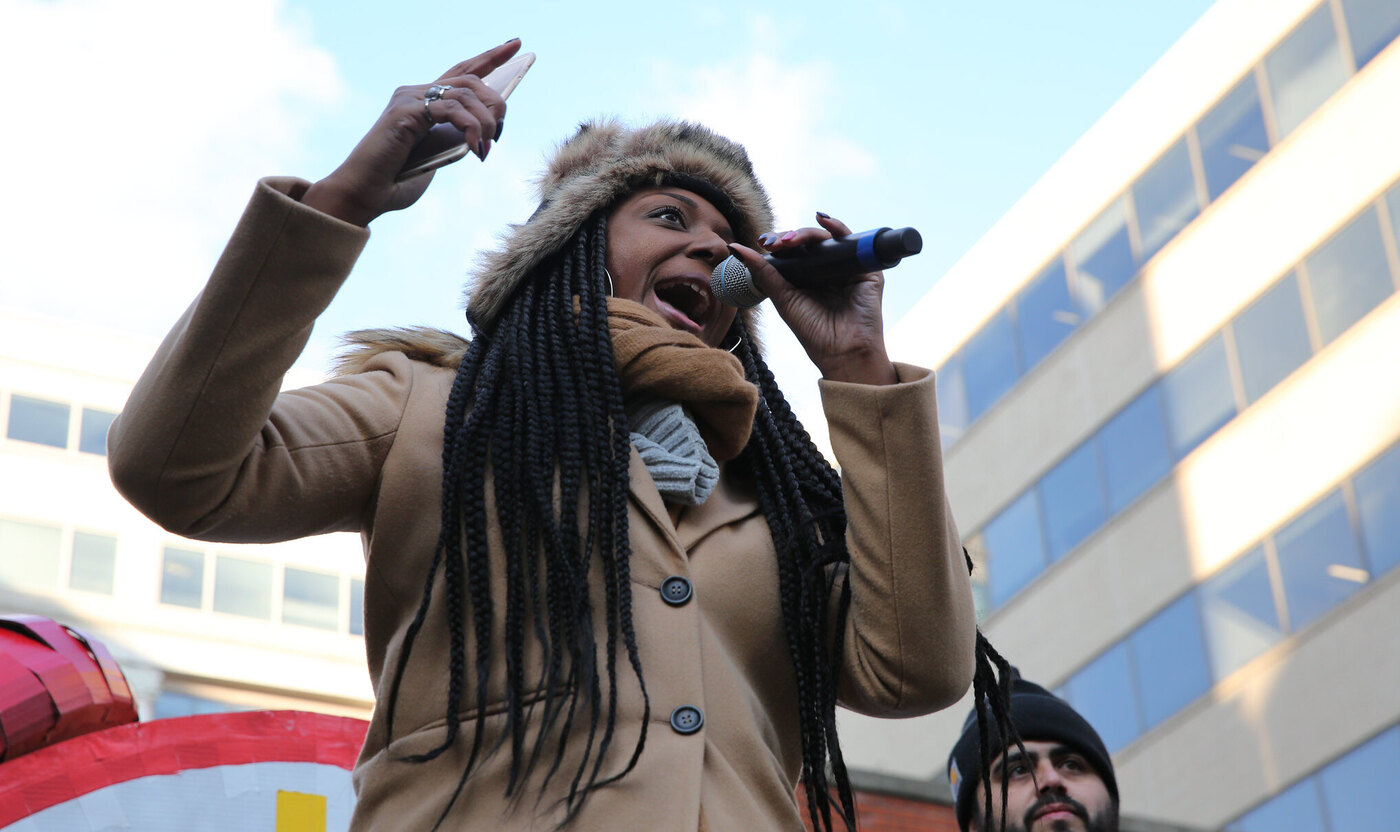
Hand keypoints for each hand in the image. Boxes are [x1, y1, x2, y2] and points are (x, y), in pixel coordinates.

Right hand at [302, 39, 521, 226]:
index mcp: (424, 101)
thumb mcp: (438, 158)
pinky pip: (452, 108)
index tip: (516, 45)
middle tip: (498, 132)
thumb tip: (484, 134)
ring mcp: (409, 98)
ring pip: (466, 93)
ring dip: (485, 121)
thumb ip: (456, 140)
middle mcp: (415, 92)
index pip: (462, 70)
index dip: (491, 56)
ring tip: (485, 146)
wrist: (365, 193)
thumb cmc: (396, 181)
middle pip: (471, 79)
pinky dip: (470, 127)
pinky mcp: (406, 110)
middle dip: (495, 103)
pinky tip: (474, 148)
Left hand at [728, 213, 897, 384]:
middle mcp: (827, 270)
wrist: (843, 352)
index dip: (779, 243)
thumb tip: (734, 248)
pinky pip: (853, 240)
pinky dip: (837, 227)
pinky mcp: (866, 268)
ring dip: (807, 233)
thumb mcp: (783, 298)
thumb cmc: (813, 331)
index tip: (763, 242)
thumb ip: (763, 272)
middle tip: (778, 243)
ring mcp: (846, 267)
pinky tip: (823, 221)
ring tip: (792, 240)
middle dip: (790, 237)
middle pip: (808, 242)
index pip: (792, 251)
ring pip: (827, 238)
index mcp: (807, 277)